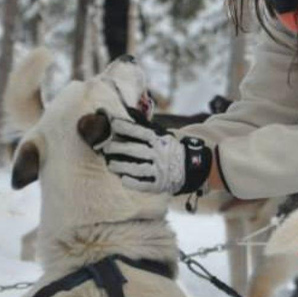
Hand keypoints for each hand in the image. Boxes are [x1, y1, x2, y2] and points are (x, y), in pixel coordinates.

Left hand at [95, 116, 211, 194]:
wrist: (191, 168)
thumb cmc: (170, 149)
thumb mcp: (162, 135)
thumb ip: (145, 126)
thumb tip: (128, 111)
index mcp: (160, 141)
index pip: (142, 132)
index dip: (128, 128)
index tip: (113, 124)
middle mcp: (160, 155)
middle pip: (137, 151)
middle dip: (119, 149)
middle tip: (106, 148)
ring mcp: (160, 171)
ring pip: (138, 169)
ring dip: (122, 167)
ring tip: (110, 165)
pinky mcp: (160, 185)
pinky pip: (144, 185)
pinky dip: (133, 183)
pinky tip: (123, 179)